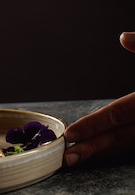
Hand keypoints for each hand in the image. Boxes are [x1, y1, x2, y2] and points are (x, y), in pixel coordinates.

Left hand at [64, 31, 134, 165]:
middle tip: (67, 157)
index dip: (94, 124)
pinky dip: (120, 146)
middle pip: (119, 137)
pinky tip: (103, 149)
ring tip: (79, 157)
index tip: (71, 133)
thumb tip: (123, 36)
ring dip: (104, 151)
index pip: (118, 114)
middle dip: (93, 147)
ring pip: (127, 143)